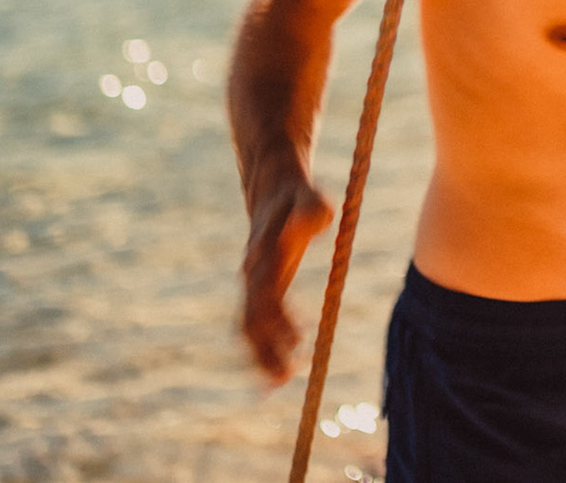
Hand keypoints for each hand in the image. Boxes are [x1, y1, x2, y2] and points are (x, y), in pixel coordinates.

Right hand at [238, 166, 334, 383]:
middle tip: (287, 377)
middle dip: (265, 350)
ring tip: (281, 381)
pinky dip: (264, 345)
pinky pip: (255, 322)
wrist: (272, 185)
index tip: (299, 341)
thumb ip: (312, 210)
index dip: (280, 321)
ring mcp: (253, 281)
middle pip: (251, 321)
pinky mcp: (259, 285)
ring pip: (248, 327)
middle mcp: (253, 273)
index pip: (266, 297)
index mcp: (264, 257)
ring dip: (261, 355)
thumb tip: (317, 221)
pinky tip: (281, 364)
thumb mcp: (309, 196)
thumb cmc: (297, 193)